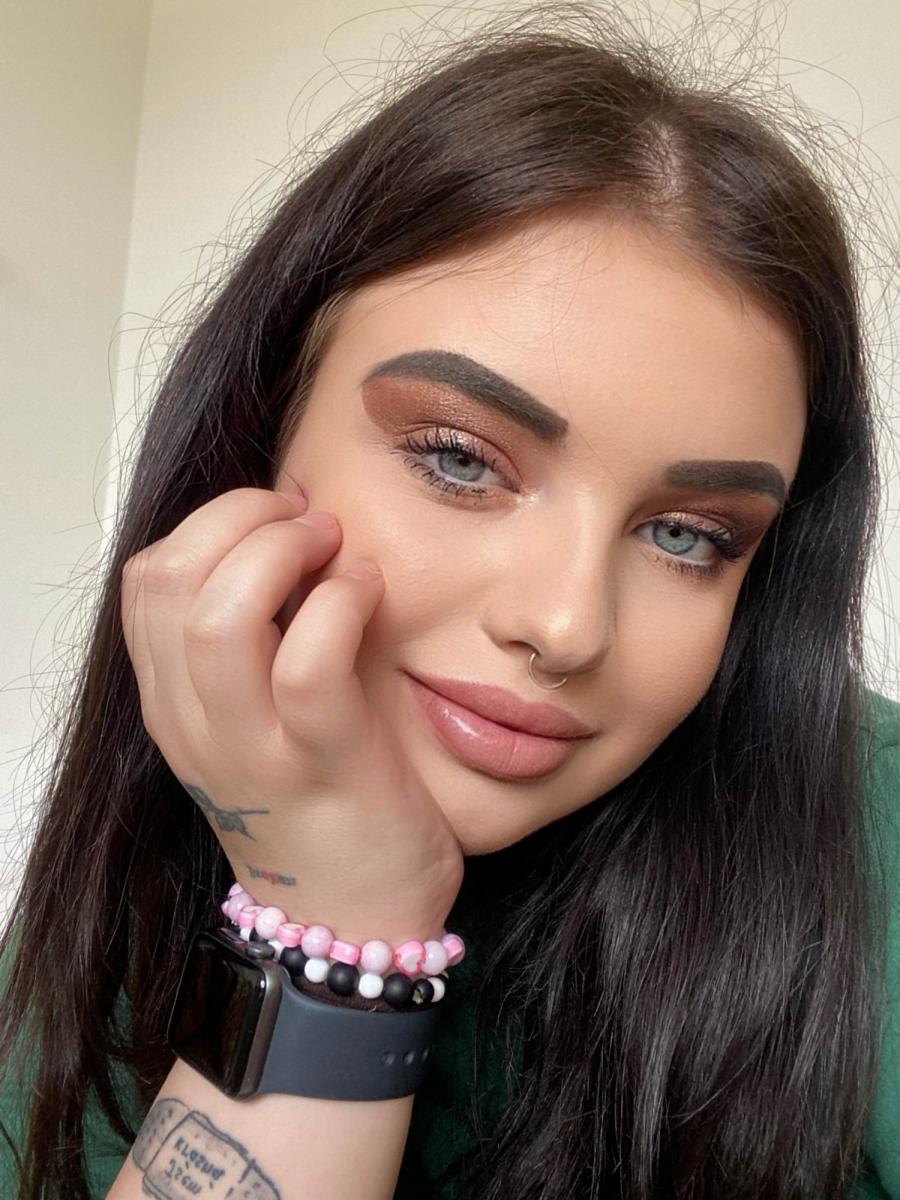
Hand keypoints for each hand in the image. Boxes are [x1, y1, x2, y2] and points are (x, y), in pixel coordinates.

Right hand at [120, 487, 463, 945]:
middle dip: (241, 517)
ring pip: (221, 616)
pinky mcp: (324, 765)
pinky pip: (308, 663)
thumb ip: (248, 643)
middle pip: (170, 581)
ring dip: (281, 551)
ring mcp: (253, 750)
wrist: (351, 921)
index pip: (147, 582)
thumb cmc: (319, 803)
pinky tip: (368, 588)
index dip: (210, 523)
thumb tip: (284, 540)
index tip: (275, 514)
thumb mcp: (253, 720)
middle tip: (308, 518)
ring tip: (333, 545)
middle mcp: (195, 725)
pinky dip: (339, 601)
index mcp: (173, 706)